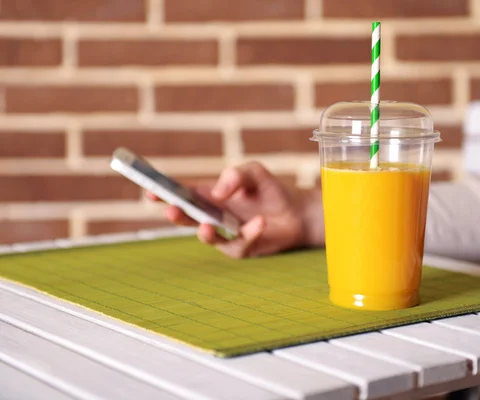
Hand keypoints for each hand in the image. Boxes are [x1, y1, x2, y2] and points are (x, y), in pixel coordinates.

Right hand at [146, 162, 323, 257]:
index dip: (164, 193)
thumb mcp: (254, 172)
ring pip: (207, 237)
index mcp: (210, 196)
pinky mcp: (242, 248)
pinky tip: (260, 222)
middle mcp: (213, 216)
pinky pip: (239, 244)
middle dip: (176, 215)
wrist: (297, 212)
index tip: (149, 190)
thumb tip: (217, 192)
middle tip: (171, 210)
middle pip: (187, 218)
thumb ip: (236, 175)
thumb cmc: (271, 191)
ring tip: (206, 225)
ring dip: (204, 232)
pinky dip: (249, 232)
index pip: (182, 194)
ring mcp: (226, 234)